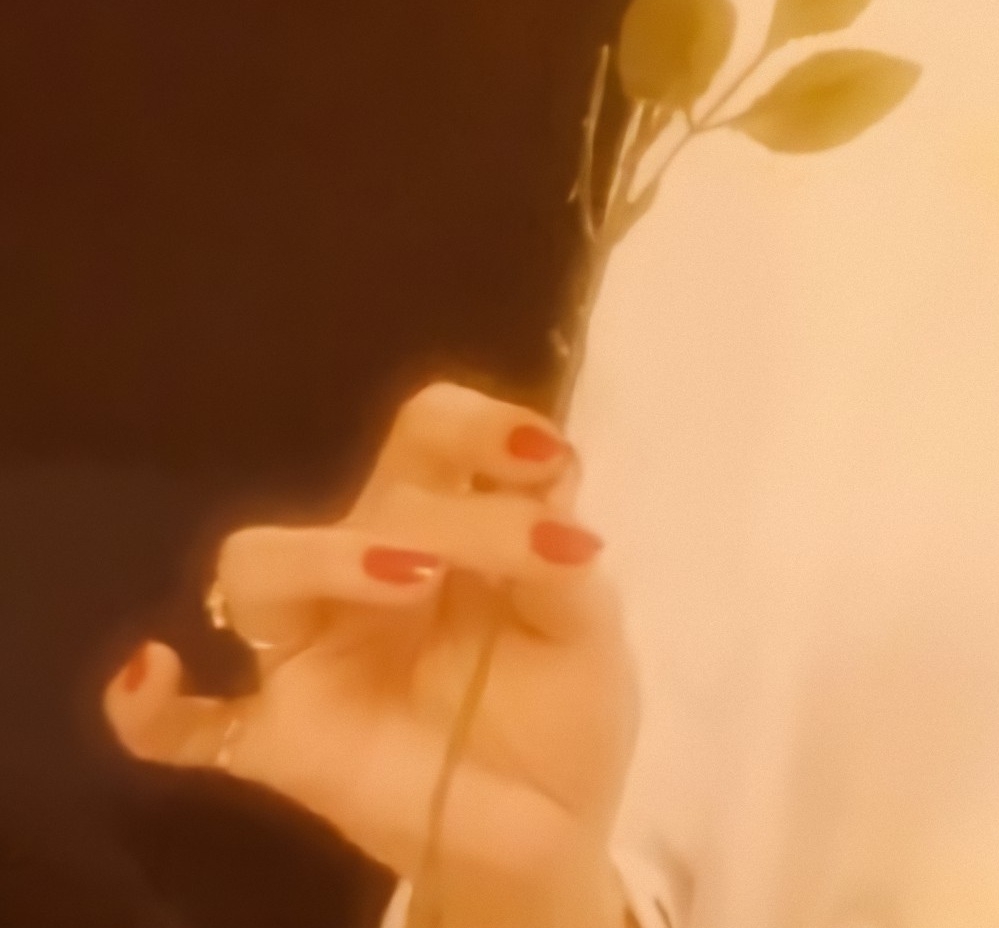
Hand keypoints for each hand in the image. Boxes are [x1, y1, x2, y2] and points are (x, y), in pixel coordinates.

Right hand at [105, 381, 639, 926]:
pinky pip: (185, 724)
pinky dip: (151, 703)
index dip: (478, 424)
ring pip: (259, 569)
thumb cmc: (565, 705)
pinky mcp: (281, 740)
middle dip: (428, 501)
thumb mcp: (588, 627)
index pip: (430, 435)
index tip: (544, 454)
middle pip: (356, 492)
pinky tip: (155, 672)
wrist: (547, 833)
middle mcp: (370, 569)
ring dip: (327, 557)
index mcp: (450, 523)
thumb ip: (557, 561)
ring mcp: (316, 652)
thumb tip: (548, 503)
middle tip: (511, 550)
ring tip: (415, 577)